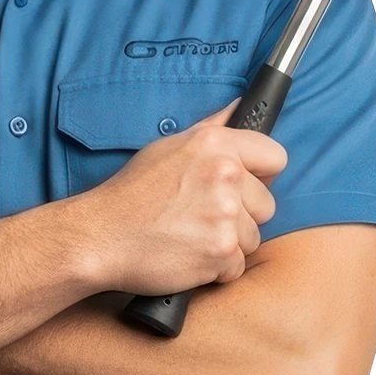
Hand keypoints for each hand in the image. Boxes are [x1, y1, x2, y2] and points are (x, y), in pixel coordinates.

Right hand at [72, 101, 286, 296]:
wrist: (101, 236)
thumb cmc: (131, 194)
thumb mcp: (168, 148)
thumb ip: (212, 128)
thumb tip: (241, 106)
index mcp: (215, 144)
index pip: (275, 157)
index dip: (261, 175)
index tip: (242, 187)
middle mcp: (225, 174)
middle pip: (267, 205)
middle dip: (241, 216)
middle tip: (200, 217)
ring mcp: (225, 214)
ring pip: (253, 238)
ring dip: (227, 244)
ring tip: (190, 237)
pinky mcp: (221, 251)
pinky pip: (237, 266)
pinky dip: (215, 269)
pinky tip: (188, 256)